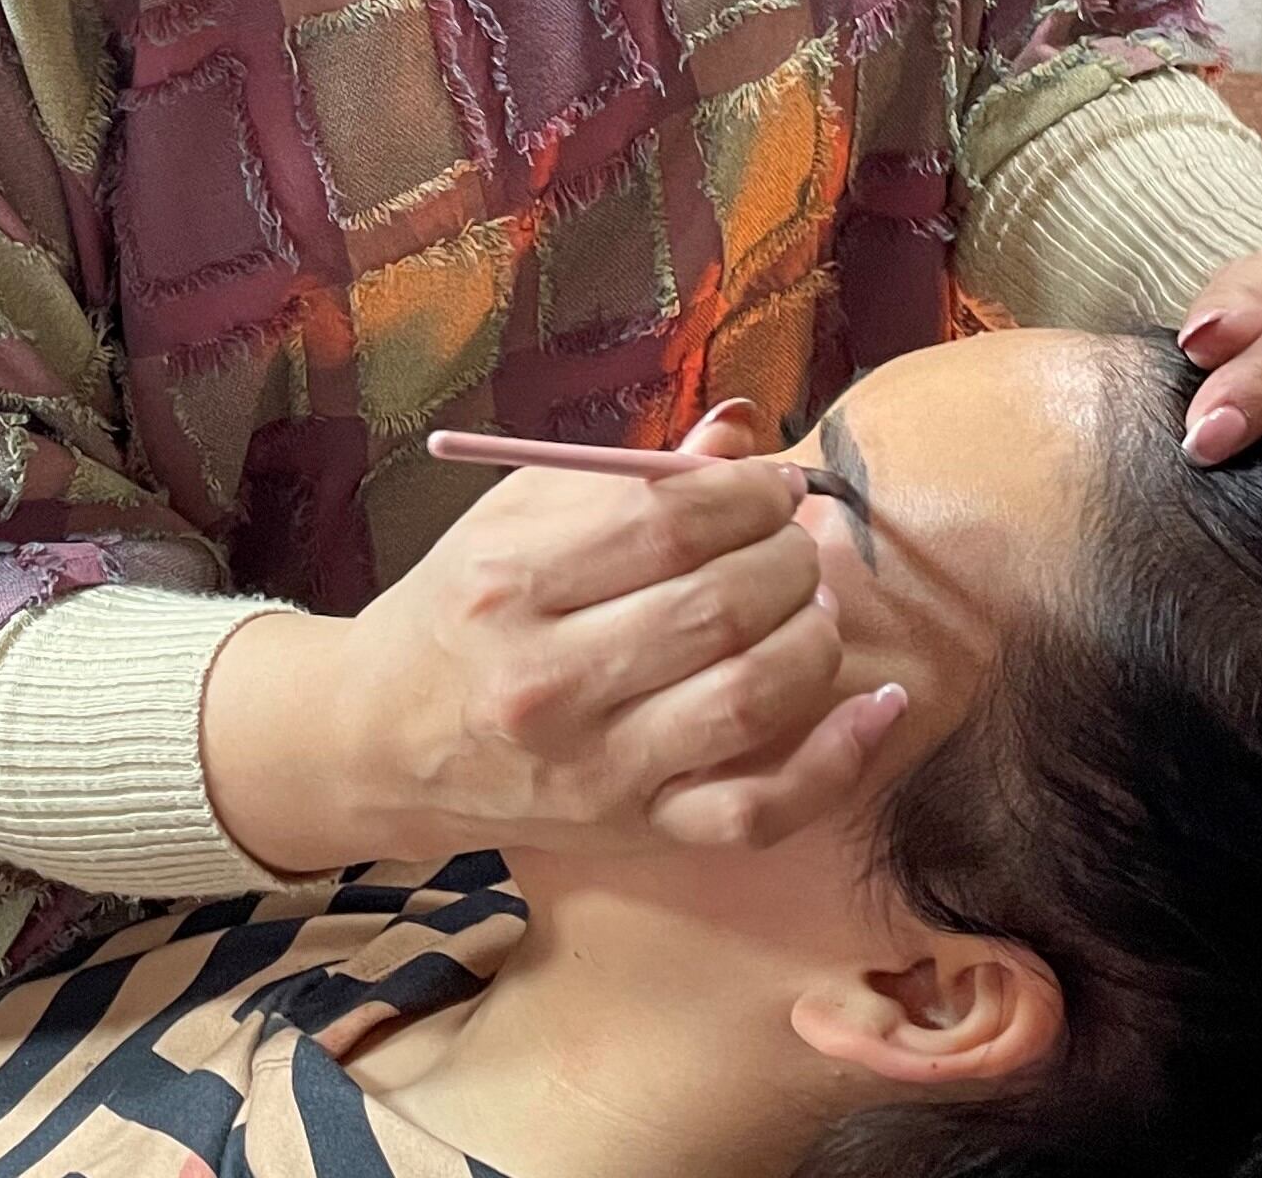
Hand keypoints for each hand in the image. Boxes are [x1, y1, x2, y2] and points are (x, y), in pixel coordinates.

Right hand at [202, 400, 906, 871]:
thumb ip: (625, 478)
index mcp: (512, 584)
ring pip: (752, 697)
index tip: (767, 483)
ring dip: (815, 636)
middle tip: (794, 539)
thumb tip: (742, 431)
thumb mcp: (514, 522)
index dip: (745, 492)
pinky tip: (878, 704)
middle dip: (788, 555)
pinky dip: (838, 758)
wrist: (383, 743)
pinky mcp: (638, 830)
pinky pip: (760, 809)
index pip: (668, 521)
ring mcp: (599, 767)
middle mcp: (551, 681)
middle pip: (720, 606)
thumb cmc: (463, 612)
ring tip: (813, 603)